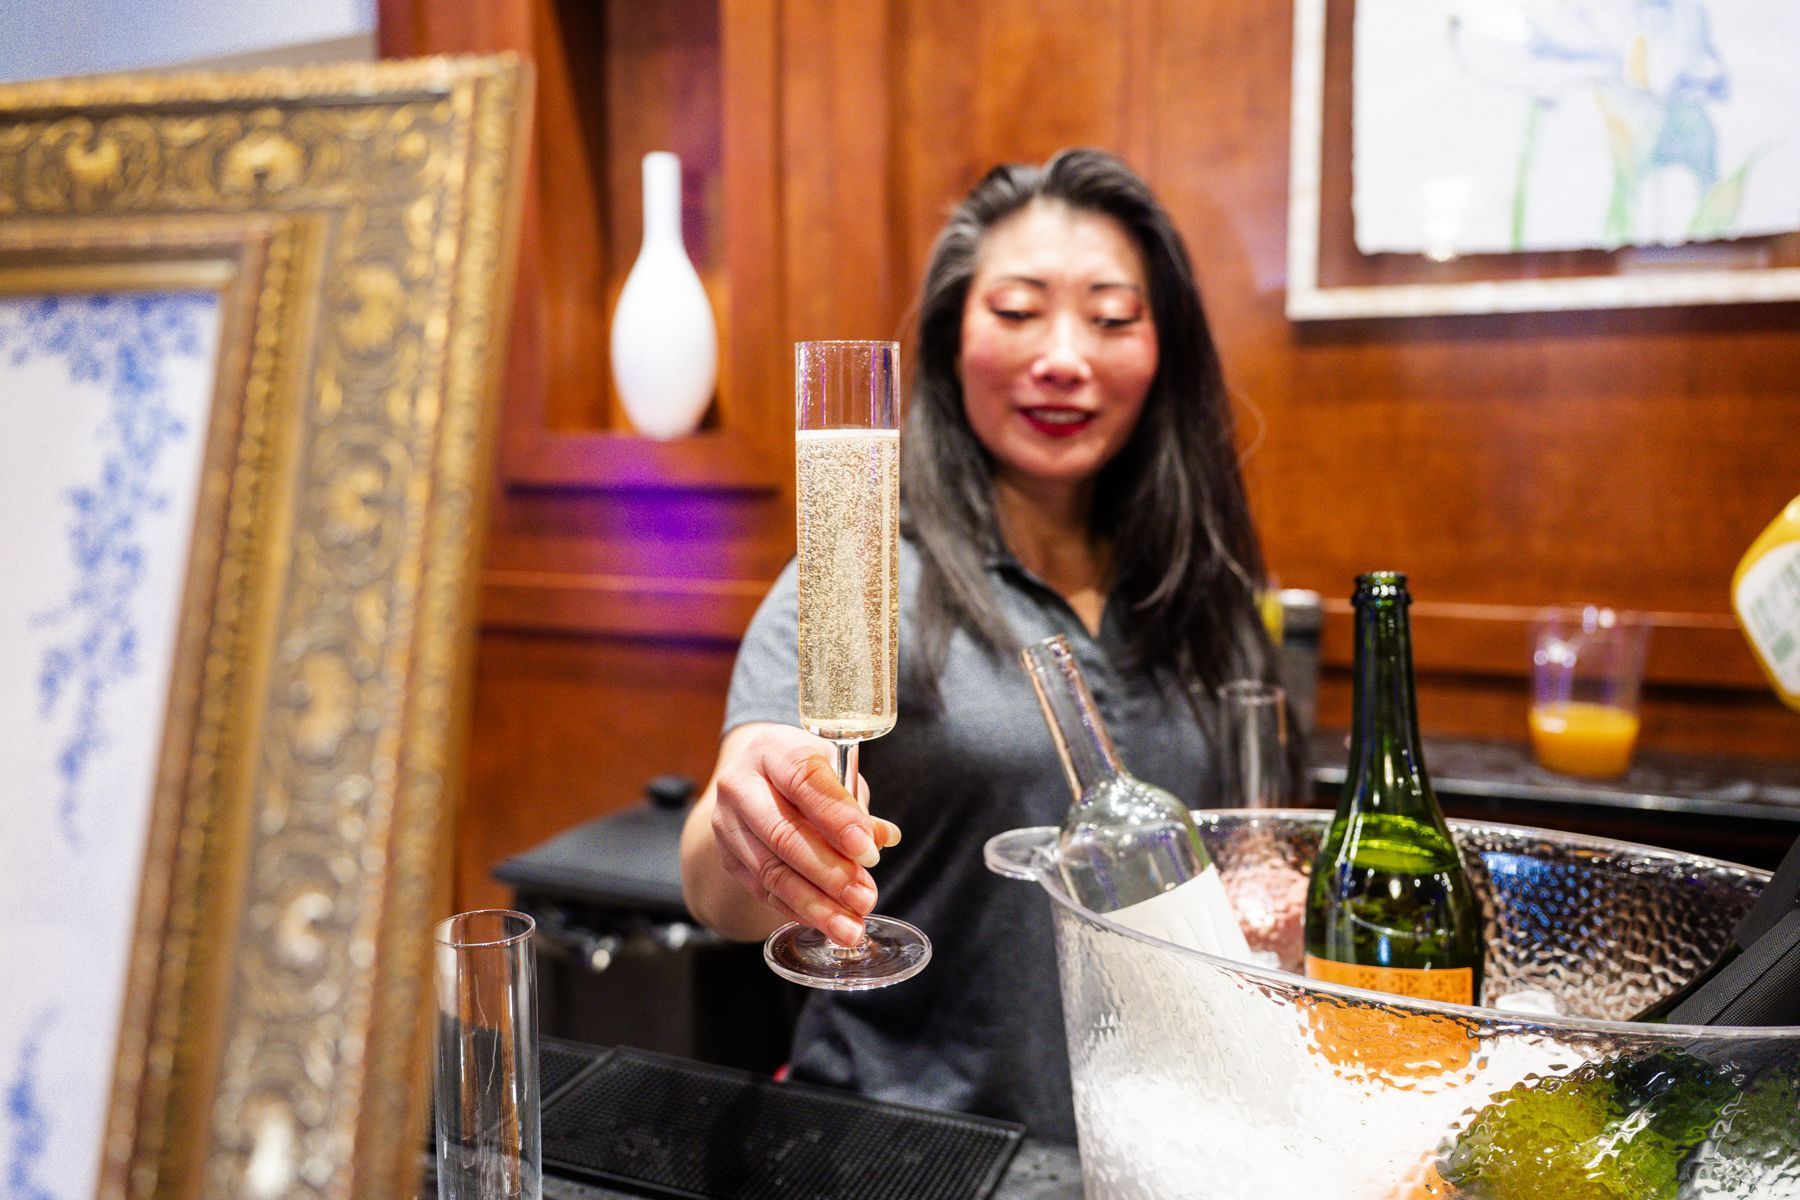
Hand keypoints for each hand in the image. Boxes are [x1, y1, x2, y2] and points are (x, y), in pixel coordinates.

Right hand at [709, 724, 900, 946]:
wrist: (758, 778)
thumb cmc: (806, 773)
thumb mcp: (834, 770)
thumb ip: (855, 804)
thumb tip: (883, 838)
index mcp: (772, 749)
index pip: (804, 781)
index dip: (838, 818)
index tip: (868, 852)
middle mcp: (740, 784)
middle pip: (783, 833)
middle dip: (829, 872)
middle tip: (864, 898)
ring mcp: (727, 823)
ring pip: (771, 870)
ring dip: (815, 903)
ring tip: (850, 926)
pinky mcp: (727, 857)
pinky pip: (762, 890)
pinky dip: (797, 909)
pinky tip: (826, 922)